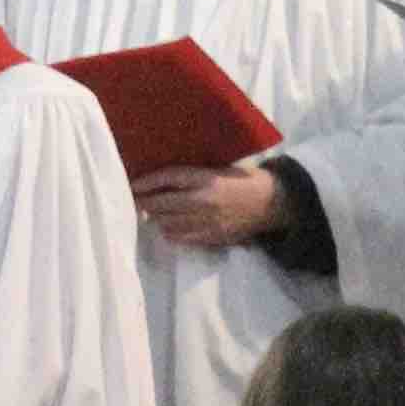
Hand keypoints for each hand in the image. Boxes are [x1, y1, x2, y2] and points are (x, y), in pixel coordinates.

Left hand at [135, 162, 285, 252]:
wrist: (270, 202)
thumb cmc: (243, 180)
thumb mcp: (219, 168)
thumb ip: (194, 174)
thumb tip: (164, 177)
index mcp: (208, 178)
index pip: (169, 178)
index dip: (148, 181)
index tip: (133, 183)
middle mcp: (204, 200)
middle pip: (163, 203)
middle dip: (145, 201)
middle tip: (135, 198)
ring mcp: (207, 221)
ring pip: (168, 222)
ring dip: (155, 217)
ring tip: (148, 212)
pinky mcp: (212, 236)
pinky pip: (181, 237)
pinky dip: (169, 232)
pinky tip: (164, 226)